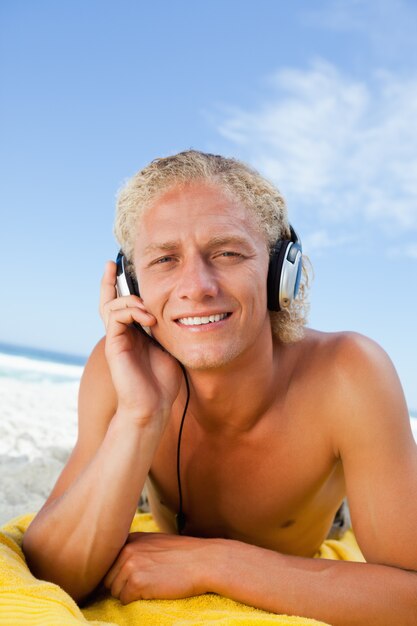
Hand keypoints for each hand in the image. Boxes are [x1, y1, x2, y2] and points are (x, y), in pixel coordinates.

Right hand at [100, 261, 181, 425]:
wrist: (153, 407)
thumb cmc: (164, 382)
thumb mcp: (171, 347)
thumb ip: (168, 329)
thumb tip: (180, 311)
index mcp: (135, 333)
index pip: (125, 304)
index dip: (123, 287)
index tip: (124, 268)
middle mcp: (123, 334)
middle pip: (110, 300)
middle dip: (110, 281)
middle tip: (111, 263)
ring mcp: (117, 339)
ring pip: (112, 305)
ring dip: (131, 300)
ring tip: (149, 308)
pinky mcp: (114, 345)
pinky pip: (115, 317)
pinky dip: (131, 311)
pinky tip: (149, 318)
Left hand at [103, 532, 212, 603]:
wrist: (205, 562)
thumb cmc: (184, 554)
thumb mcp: (156, 542)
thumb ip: (137, 549)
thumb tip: (120, 565)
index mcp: (131, 539)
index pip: (109, 561)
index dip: (117, 573)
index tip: (127, 578)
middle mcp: (127, 549)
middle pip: (108, 578)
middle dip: (121, 585)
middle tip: (144, 584)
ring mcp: (130, 565)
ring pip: (115, 591)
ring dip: (128, 594)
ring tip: (150, 587)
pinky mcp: (136, 582)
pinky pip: (124, 600)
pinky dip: (135, 601)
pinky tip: (152, 592)